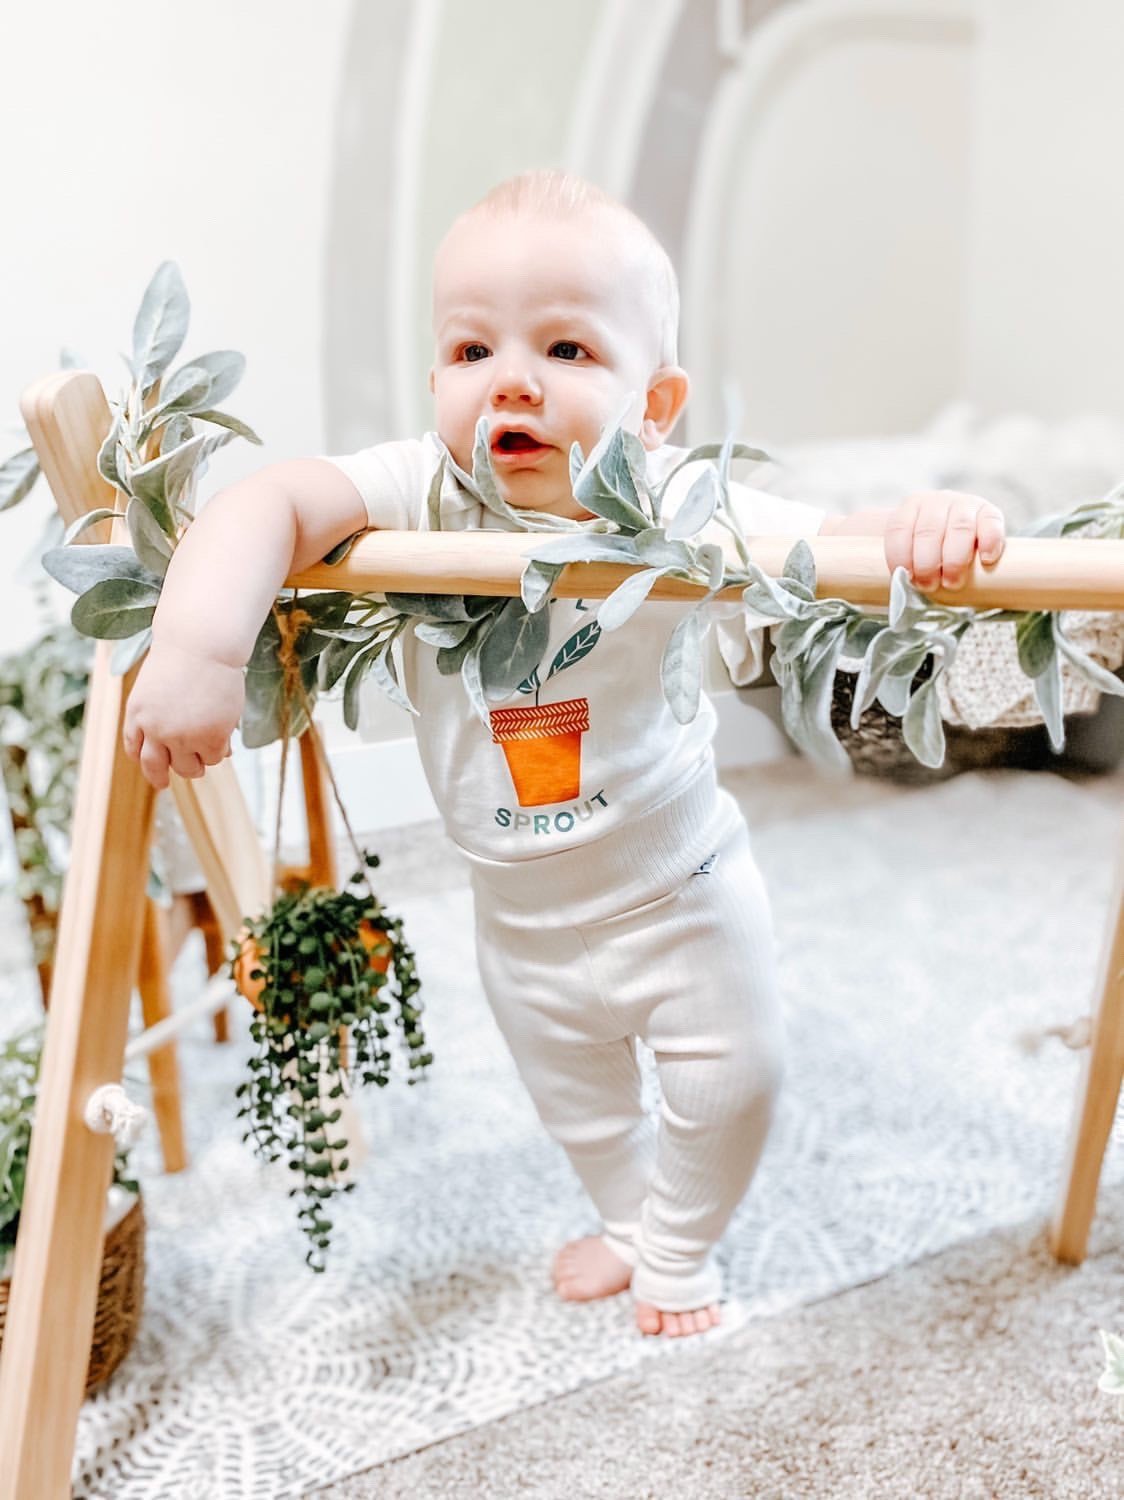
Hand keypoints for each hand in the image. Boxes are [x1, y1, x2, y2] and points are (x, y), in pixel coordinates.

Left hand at [123, 641, 243, 789]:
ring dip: (197, 764)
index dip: (144, 761)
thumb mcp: (158, 683)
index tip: (152, 768)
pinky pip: (215, 757)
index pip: (135, 748)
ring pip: (189, 768)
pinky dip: (220, 752)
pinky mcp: (211, 738)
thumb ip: (161, 710)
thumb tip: (181, 739)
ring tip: (207, 755)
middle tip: (165, 784)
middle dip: (160, 777)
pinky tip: (225, 741)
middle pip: (155, 767)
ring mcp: (183, 736)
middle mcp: (155, 730)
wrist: (203, 645)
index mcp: (137, 713)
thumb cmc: (185, 654)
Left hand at [884, 489, 1004, 592]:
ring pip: (959, 528)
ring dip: (954, 559)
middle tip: (928, 586)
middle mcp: (936, 501)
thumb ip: (900, 562)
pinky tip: (986, 560)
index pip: (898, 529)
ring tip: (952, 583)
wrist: (956, 536)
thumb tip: (881, 588)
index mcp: (910, 507)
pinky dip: (990, 541)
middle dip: (926, 563)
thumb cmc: (926, 552)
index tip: (903, 578)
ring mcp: (963, 504)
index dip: (899, 556)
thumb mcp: (908, 551)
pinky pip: (991, 523)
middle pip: (928, 531)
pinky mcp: (988, 512)